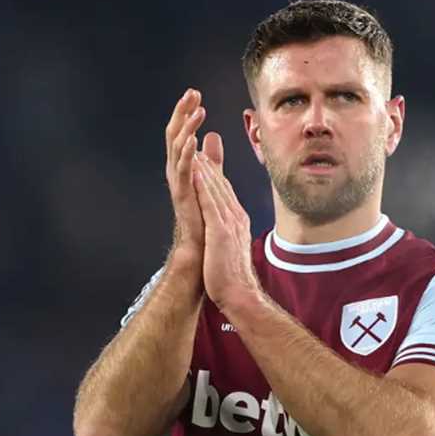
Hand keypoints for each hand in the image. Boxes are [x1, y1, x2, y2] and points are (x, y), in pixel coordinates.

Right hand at [164, 89, 223, 256]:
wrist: (200, 245)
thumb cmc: (203, 213)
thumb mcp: (210, 177)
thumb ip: (211, 157)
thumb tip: (212, 135)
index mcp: (183, 164)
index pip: (181, 131)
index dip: (186, 112)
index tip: (195, 93)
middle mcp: (176, 170)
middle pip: (175, 133)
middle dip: (183, 112)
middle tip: (192, 92)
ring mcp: (178, 181)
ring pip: (177, 148)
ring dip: (187, 127)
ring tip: (198, 111)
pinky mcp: (183, 194)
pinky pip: (183, 170)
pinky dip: (187, 153)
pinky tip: (193, 140)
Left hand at [192, 152, 261, 311]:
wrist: (239, 294)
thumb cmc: (232, 277)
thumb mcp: (229, 248)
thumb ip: (227, 233)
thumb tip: (224, 227)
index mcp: (237, 221)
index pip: (224, 192)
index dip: (213, 173)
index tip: (204, 158)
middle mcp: (235, 217)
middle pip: (220, 185)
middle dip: (209, 163)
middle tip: (198, 141)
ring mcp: (229, 222)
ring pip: (215, 189)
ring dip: (204, 167)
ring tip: (194, 148)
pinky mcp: (220, 230)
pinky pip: (210, 202)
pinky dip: (202, 185)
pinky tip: (195, 171)